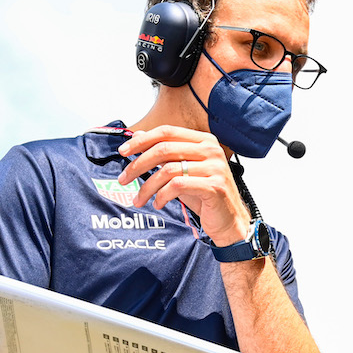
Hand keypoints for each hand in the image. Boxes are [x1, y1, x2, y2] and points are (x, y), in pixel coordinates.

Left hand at [117, 125, 249, 245]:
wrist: (229, 221)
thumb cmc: (205, 196)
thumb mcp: (182, 171)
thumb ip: (165, 153)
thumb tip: (138, 135)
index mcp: (204, 140)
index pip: (167, 132)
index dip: (142, 140)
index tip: (123, 152)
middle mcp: (211, 150)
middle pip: (164, 149)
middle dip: (138, 165)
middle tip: (123, 179)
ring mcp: (214, 167)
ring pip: (168, 170)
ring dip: (147, 186)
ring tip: (139, 199)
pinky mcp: (214, 186)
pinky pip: (177, 186)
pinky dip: (162, 196)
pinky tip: (158, 203)